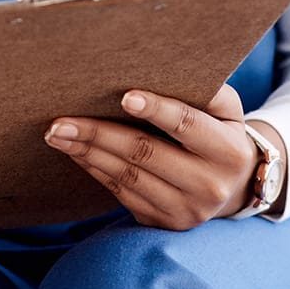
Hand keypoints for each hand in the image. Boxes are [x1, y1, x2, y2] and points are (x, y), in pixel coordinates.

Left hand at [44, 83, 261, 230]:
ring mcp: (185, 210)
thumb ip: (203, 89)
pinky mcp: (163, 223)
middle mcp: (210, 186)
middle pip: (145, 154)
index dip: (156, 109)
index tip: (123, 95)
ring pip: (127, 177)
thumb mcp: (225, 110)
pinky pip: (121, 193)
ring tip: (56, 133)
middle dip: (99, 134)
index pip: (187, 125)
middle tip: (61, 120)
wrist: (233, 187)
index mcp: (228, 152)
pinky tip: (74, 151)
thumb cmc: (219, 132)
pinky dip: (94, 169)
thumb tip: (158, 65)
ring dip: (87, 152)